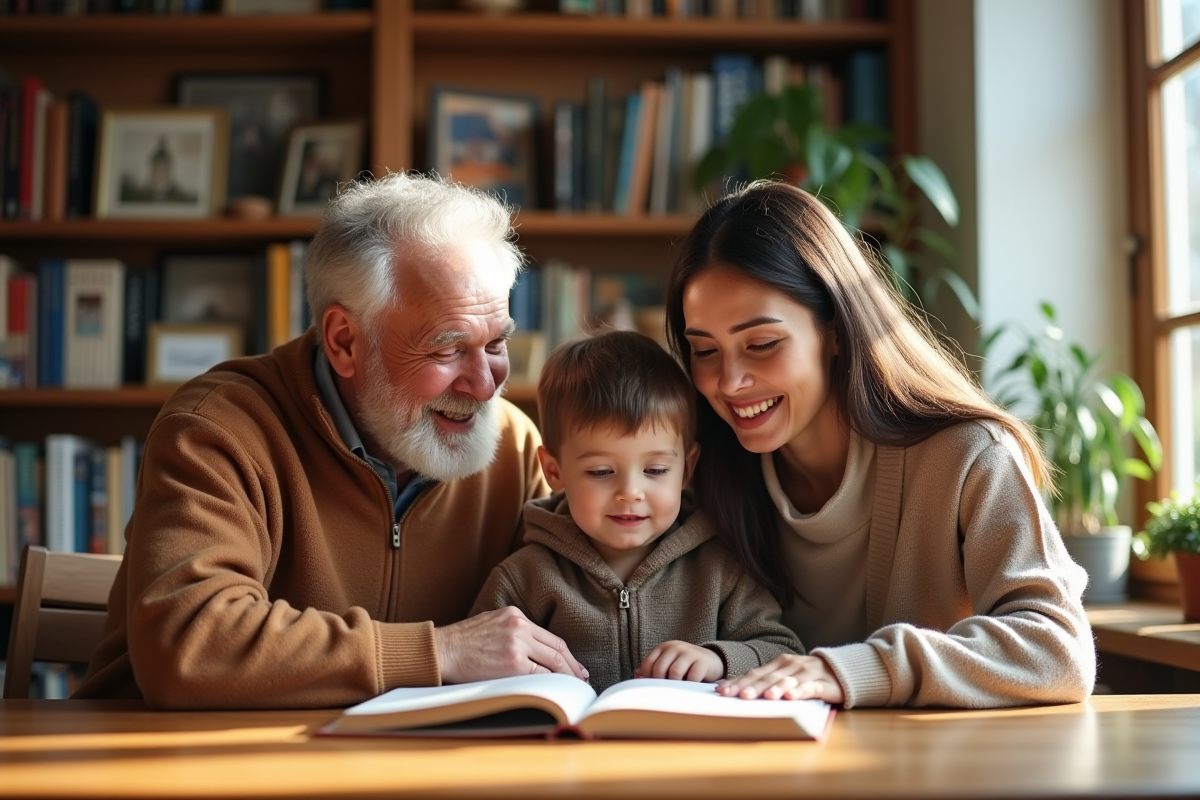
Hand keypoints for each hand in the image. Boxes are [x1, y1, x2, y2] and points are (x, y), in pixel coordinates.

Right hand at [434, 606, 587, 683]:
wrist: (442, 650)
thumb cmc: (461, 642)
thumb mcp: (491, 624)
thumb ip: (513, 631)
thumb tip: (534, 651)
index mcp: (515, 615)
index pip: (550, 637)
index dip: (567, 654)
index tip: (575, 666)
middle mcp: (519, 626)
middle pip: (557, 649)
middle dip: (573, 667)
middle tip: (582, 679)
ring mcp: (517, 644)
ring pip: (553, 662)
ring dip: (566, 677)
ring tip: (573, 688)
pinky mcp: (512, 663)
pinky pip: (539, 676)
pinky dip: (551, 684)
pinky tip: (556, 691)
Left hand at [637, 641, 724, 682]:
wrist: (711, 660)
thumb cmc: (685, 666)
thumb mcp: (668, 663)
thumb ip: (653, 668)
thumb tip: (637, 677)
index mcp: (663, 647)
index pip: (647, 663)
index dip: (648, 678)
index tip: (654, 686)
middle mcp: (675, 647)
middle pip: (659, 669)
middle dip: (661, 683)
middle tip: (666, 690)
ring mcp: (689, 653)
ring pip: (675, 672)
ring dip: (675, 685)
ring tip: (678, 689)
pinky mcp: (702, 662)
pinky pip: (692, 677)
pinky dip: (689, 685)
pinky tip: (690, 687)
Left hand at [716, 654, 844, 702]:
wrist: (841, 671)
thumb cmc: (806, 677)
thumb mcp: (784, 676)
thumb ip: (765, 681)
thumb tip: (735, 690)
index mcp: (778, 663)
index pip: (754, 673)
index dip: (738, 682)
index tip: (722, 692)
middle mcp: (790, 666)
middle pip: (768, 678)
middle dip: (752, 687)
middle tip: (738, 696)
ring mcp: (806, 673)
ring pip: (788, 681)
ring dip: (776, 688)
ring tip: (765, 697)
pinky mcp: (823, 684)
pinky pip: (810, 688)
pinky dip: (800, 691)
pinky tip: (791, 697)